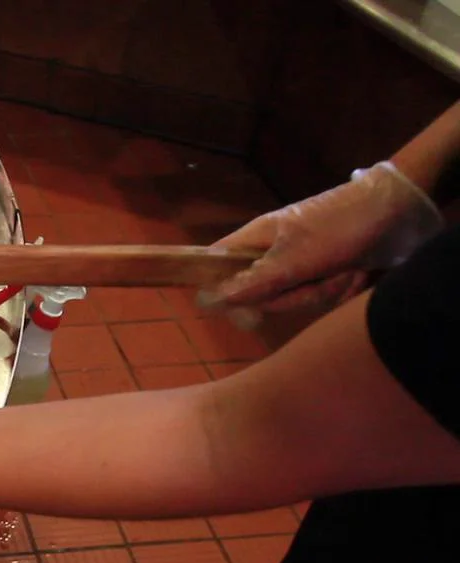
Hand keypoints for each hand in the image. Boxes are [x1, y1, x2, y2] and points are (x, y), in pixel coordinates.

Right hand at [201, 161, 441, 319]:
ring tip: (344, 272)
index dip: (221, 289)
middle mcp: (272, 251)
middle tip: (315, 282)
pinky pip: (317, 293)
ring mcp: (298, 261)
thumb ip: (253, 283)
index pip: (216, 264)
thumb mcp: (295, 259)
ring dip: (322, 291)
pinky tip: (355, 274)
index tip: (243, 310)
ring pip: (292, 296)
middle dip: (293, 296)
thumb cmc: (338, 228)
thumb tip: (209, 299)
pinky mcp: (321, 269)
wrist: (395, 210)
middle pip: (260, 292)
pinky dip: (338, 288)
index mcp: (256, 239)